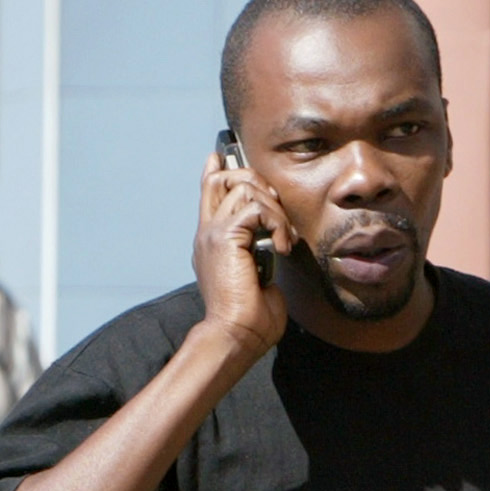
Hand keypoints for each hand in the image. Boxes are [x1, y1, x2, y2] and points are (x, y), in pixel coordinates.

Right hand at [193, 152, 290, 356]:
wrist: (235, 334)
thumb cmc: (249, 318)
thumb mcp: (257, 277)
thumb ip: (260, 254)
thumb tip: (274, 247)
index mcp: (210, 242)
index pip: (207, 194)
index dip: (214, 171)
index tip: (219, 156)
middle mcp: (206, 233)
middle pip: (224, 179)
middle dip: (256, 183)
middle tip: (276, 211)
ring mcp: (212, 233)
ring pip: (245, 189)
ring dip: (274, 209)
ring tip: (283, 238)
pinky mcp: (225, 237)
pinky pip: (257, 208)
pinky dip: (277, 223)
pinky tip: (281, 247)